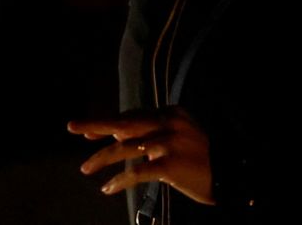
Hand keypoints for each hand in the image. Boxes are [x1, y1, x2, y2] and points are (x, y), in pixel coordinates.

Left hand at [68, 106, 214, 204]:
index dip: (109, 122)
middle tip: (72, 127)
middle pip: (125, 123)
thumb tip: (120, 132)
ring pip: (126, 148)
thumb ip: (155, 131)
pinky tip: (108, 188)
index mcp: (172, 113)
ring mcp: (169, 143)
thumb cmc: (202, 157)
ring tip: (85, 168)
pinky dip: (119, 180)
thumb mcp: (181, 135)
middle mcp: (169, 123)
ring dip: (102, 158)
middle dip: (96, 125)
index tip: (87, 131)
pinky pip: (136, 172)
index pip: (133, 115)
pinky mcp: (169, 165)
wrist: (229, 174)